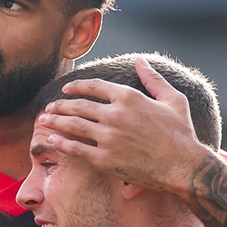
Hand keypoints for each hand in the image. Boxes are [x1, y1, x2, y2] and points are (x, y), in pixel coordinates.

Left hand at [34, 56, 211, 193]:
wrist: (183, 166)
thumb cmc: (181, 133)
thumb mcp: (173, 99)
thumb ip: (153, 79)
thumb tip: (139, 60)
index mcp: (130, 97)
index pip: (94, 87)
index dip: (76, 87)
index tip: (66, 89)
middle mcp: (115, 115)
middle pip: (79, 106)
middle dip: (60, 106)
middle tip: (49, 107)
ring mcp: (108, 138)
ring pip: (73, 126)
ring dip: (55, 122)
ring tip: (43, 121)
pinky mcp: (105, 159)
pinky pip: (76, 149)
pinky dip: (61, 143)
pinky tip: (51, 140)